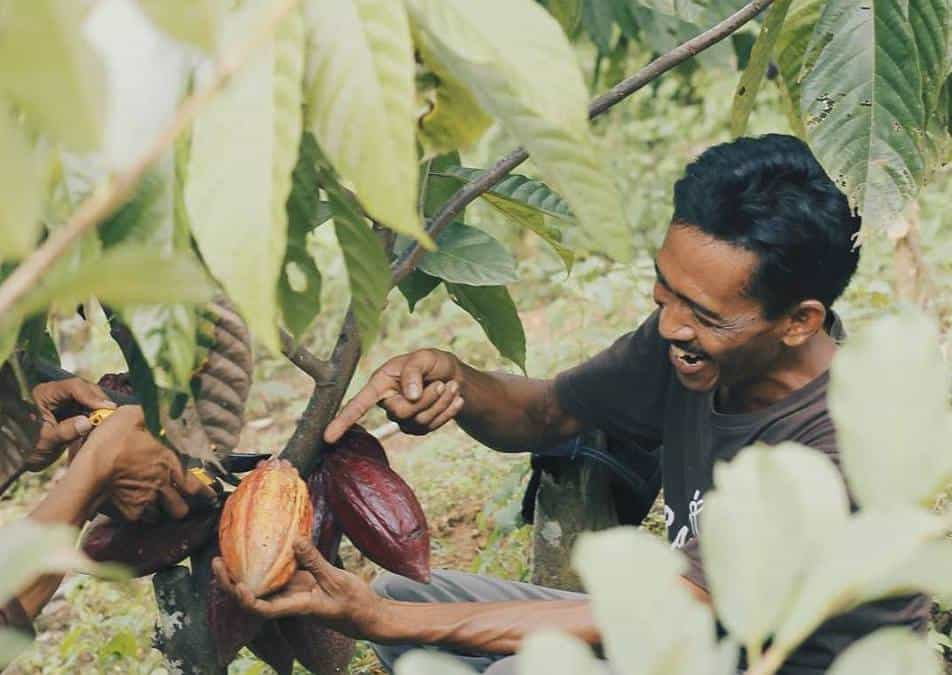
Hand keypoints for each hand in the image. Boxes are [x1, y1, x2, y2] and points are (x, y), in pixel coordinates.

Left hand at [27, 378, 115, 470]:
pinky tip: (102, 422)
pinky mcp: (70, 410)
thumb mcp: (46, 440)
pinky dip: (96, 414)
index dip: (91, 396)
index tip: (105, 408)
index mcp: (44, 394)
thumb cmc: (27, 448)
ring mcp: (64, 401)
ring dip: (99, 407)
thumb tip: (88, 422)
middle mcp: (55, 393)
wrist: (20, 458)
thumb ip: (65, 431)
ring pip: (88, 396)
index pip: (73, 387)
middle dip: (99, 400)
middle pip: (84, 388)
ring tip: (109, 418)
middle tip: (112, 413)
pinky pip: (87, 407)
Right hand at [77, 406, 215, 521]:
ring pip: (163, 515)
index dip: (205, 493)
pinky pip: (142, 519)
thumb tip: (163, 408)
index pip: (198, 485)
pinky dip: (141, 515)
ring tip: (159, 506)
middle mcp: (163, 484)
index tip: (209, 496)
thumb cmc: (112, 440)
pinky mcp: (130, 511)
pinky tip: (138, 508)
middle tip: (180, 502)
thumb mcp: (133, 416)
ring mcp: (147, 500)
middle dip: (182, 507)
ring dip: (162, 512)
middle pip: (182, 508)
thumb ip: (151, 414)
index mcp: (170, 462)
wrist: (89, 468)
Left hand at [212, 539, 384, 638]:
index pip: (264, 610)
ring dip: (241, 573)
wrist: (365, 615)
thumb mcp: (337, 580)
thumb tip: (294, 539)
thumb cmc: (353, 603)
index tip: (237, 584)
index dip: (246, 600)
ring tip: (225, 554)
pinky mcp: (298, 584)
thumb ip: (315, 561)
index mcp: (297, 606)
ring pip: (260, 586)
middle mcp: (288, 601)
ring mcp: (292, 593)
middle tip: (217, 561)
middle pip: (251, 598)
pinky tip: (257, 549)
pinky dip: (264, 564)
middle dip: (230, 583)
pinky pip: (276, 575)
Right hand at [324, 349, 464, 442]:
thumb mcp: (424, 357)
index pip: (359, 403)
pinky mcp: (418, 427)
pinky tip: (456, 398)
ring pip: (419, 421)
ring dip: (440, 403)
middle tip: (441, 383)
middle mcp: (387, 402)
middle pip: (401, 413)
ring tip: (451, 386)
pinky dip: (448, 411)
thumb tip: (409, 396)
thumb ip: (413, 371)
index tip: (327, 437)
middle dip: (426, 399)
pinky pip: (432, 426)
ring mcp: (403, 418)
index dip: (343, 420)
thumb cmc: (432, 363)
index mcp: (381, 383)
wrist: (452, 375)